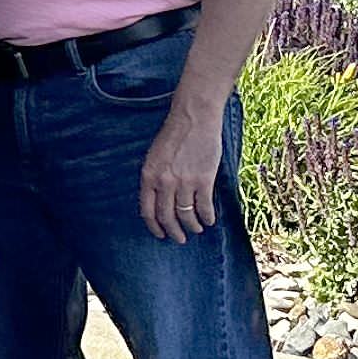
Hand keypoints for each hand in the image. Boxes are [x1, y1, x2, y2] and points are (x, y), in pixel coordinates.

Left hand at [139, 103, 227, 243]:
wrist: (193, 120)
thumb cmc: (173, 136)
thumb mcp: (154, 157)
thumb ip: (155, 177)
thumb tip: (160, 199)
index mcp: (148, 176)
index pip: (147, 210)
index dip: (154, 226)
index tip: (160, 234)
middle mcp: (164, 182)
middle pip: (166, 216)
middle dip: (173, 231)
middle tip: (179, 239)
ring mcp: (183, 182)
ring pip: (186, 215)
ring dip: (192, 226)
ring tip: (196, 229)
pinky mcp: (203, 180)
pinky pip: (204, 207)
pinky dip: (207, 217)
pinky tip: (210, 220)